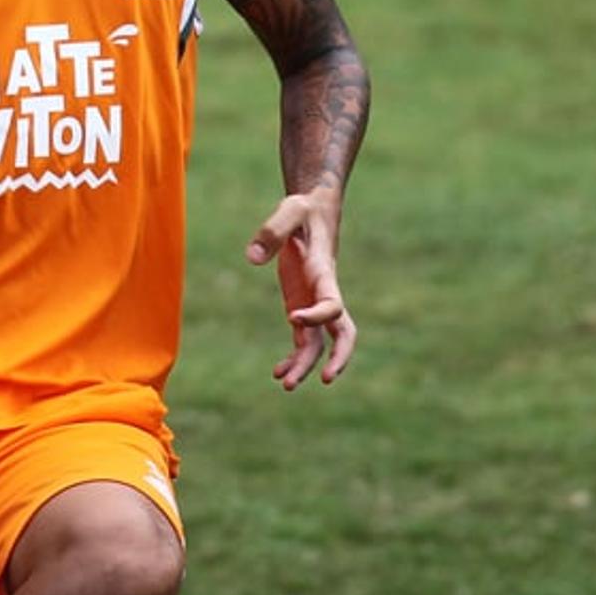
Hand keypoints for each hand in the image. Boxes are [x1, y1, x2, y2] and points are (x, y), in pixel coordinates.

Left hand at [245, 188, 356, 389]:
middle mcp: (324, 292)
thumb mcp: (289, 210)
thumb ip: (272, 230)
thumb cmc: (303, 210)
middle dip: (338, 357)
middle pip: (343, 333)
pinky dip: (294, 357)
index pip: (332, 304)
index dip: (317, 316)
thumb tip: (252, 258)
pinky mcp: (300, 304)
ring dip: (306, 365)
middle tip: (324, 379)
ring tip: (284, 384)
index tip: (292, 318)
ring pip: (319, 343)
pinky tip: (277, 372)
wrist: (313, 210)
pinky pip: (303, 339)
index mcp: (325, 273)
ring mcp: (313, 302)